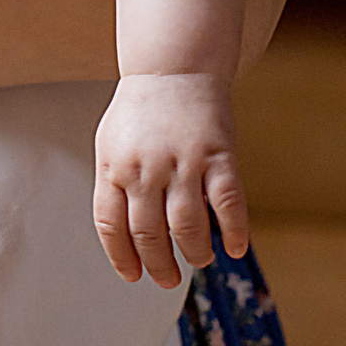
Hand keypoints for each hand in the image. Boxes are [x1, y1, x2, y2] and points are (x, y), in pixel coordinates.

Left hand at [92, 72, 247, 288]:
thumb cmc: (141, 112)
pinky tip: (234, 247)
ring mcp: (182, 162)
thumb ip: (116, 187)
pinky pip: (227, 203)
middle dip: (160, 265)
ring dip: (194, 253)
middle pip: (148, 234)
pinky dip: (233, 231)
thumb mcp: (111, 145)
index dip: (123, 257)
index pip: (111, 226)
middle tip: (168, 279)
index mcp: (114, 166)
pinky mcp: (217, 154)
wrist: (173, 67)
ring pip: (187, 226)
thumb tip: (125, 240)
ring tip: (198, 259)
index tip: (134, 276)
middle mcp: (145, 168)